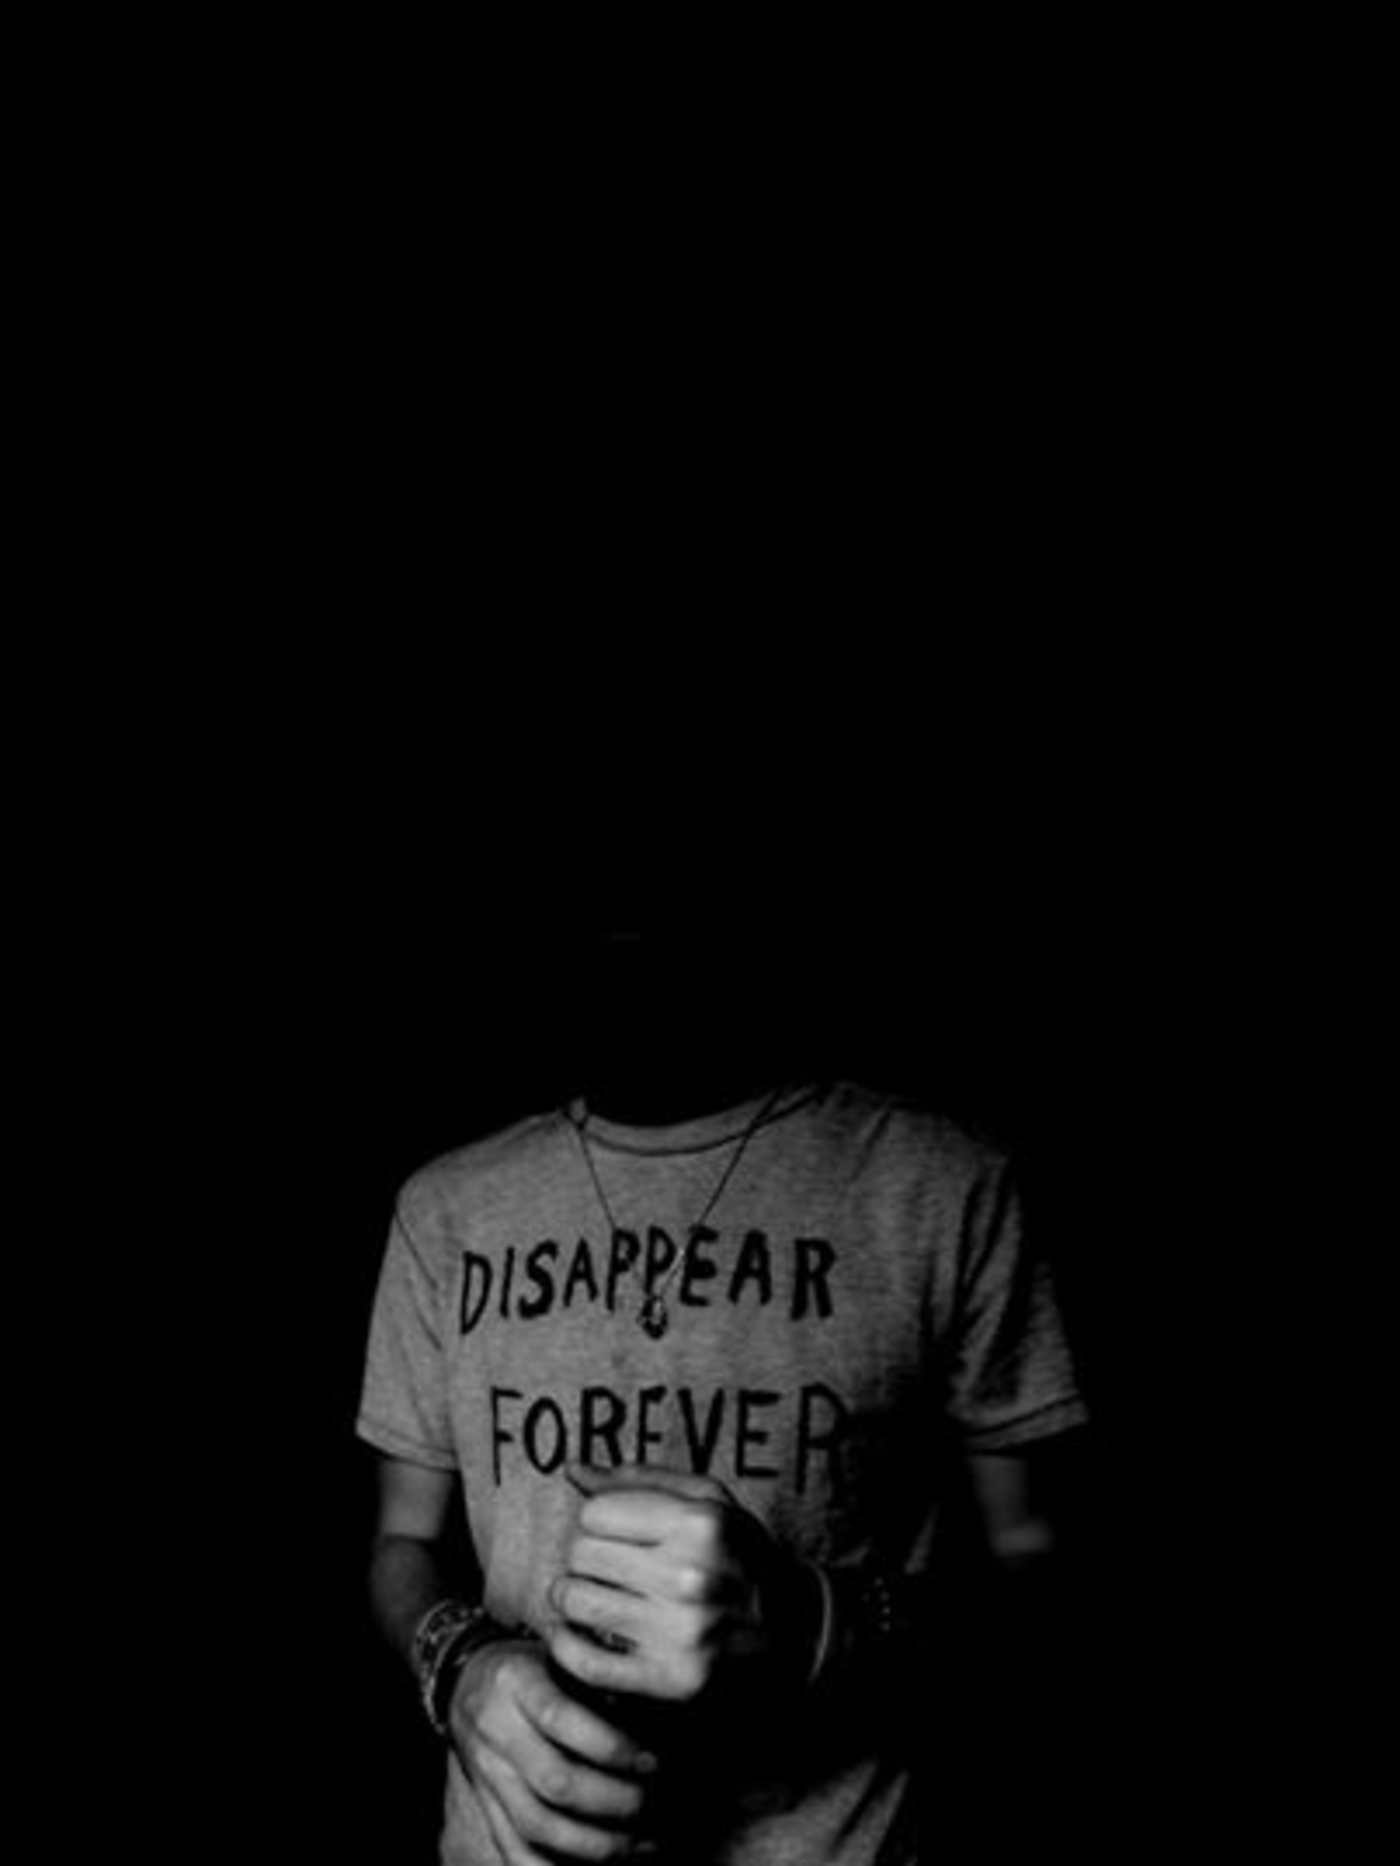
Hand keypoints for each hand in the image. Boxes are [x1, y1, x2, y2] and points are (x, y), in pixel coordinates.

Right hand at [449, 1636, 658, 1862]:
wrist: (466, 1679)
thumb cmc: (531, 1664)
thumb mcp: (555, 1652)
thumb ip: (593, 1679)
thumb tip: (656, 1712)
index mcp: (516, 1682)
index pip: (560, 1718)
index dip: (609, 1745)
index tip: (650, 1759)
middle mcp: (496, 1729)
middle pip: (553, 1780)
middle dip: (611, 1800)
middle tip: (649, 1802)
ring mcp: (487, 1773)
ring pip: (535, 1824)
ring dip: (591, 1844)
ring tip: (633, 1843)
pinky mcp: (485, 1804)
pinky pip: (513, 1848)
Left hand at [547, 1465, 819, 1706]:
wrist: (793, 1629)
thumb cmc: (741, 1554)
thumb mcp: (709, 1501)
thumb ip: (640, 1480)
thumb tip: (573, 1471)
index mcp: (699, 1525)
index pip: (595, 1512)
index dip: (599, 1520)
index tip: (616, 1532)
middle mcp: (689, 1577)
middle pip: (581, 1555)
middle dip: (587, 1557)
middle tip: (609, 1566)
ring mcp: (679, 1632)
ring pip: (575, 1601)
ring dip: (574, 1597)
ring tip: (598, 1595)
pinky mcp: (669, 1679)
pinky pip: (584, 1661)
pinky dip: (568, 1646)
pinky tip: (580, 1634)